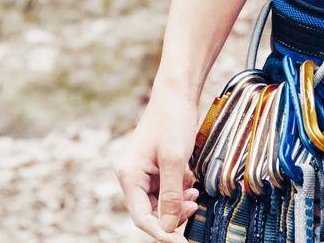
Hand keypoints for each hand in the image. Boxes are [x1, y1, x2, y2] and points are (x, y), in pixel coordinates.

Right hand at [115, 86, 203, 241]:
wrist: (176, 94)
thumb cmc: (172, 120)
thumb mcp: (175, 160)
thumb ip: (171, 195)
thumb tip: (169, 226)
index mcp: (128, 175)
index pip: (142, 217)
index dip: (162, 232)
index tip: (182, 241)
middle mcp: (131, 176)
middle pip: (150, 212)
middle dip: (173, 215)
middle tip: (194, 207)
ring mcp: (141, 172)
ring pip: (159, 203)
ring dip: (178, 204)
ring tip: (194, 194)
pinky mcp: (153, 167)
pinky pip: (164, 190)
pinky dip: (178, 192)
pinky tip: (190, 183)